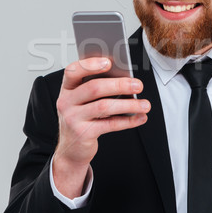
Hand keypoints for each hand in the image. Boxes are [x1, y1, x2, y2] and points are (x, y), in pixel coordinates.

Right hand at [52, 57, 149, 197]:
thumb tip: (124, 77)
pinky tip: (139, 117)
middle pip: (94, 88)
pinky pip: (109, 124)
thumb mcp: (83, 102)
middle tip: (138, 85)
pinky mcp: (83, 133)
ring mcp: (73, 118)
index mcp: (67, 88)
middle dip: (119, 85)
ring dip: (128, 104)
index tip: (109, 62)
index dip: (90, 65)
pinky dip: (128, 121)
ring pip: (104, 106)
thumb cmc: (81, 119)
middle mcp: (66, 102)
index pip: (73, 71)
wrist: (72, 150)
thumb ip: (97, 88)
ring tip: (144, 104)